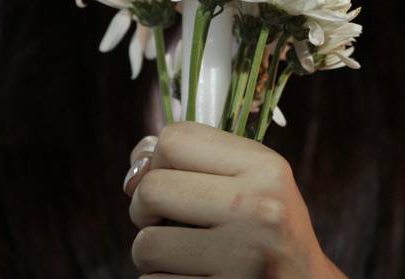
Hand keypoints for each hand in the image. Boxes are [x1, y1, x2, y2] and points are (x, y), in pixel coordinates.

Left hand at [123, 122, 345, 277]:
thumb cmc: (268, 228)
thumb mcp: (252, 179)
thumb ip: (197, 161)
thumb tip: (136, 167)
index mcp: (264, 167)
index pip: (174, 139)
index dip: (159, 160)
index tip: (172, 178)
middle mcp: (257, 209)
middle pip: (151, 190)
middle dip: (144, 209)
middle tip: (165, 220)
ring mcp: (243, 258)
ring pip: (145, 246)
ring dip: (153, 252)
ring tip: (185, 253)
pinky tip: (196, 276)